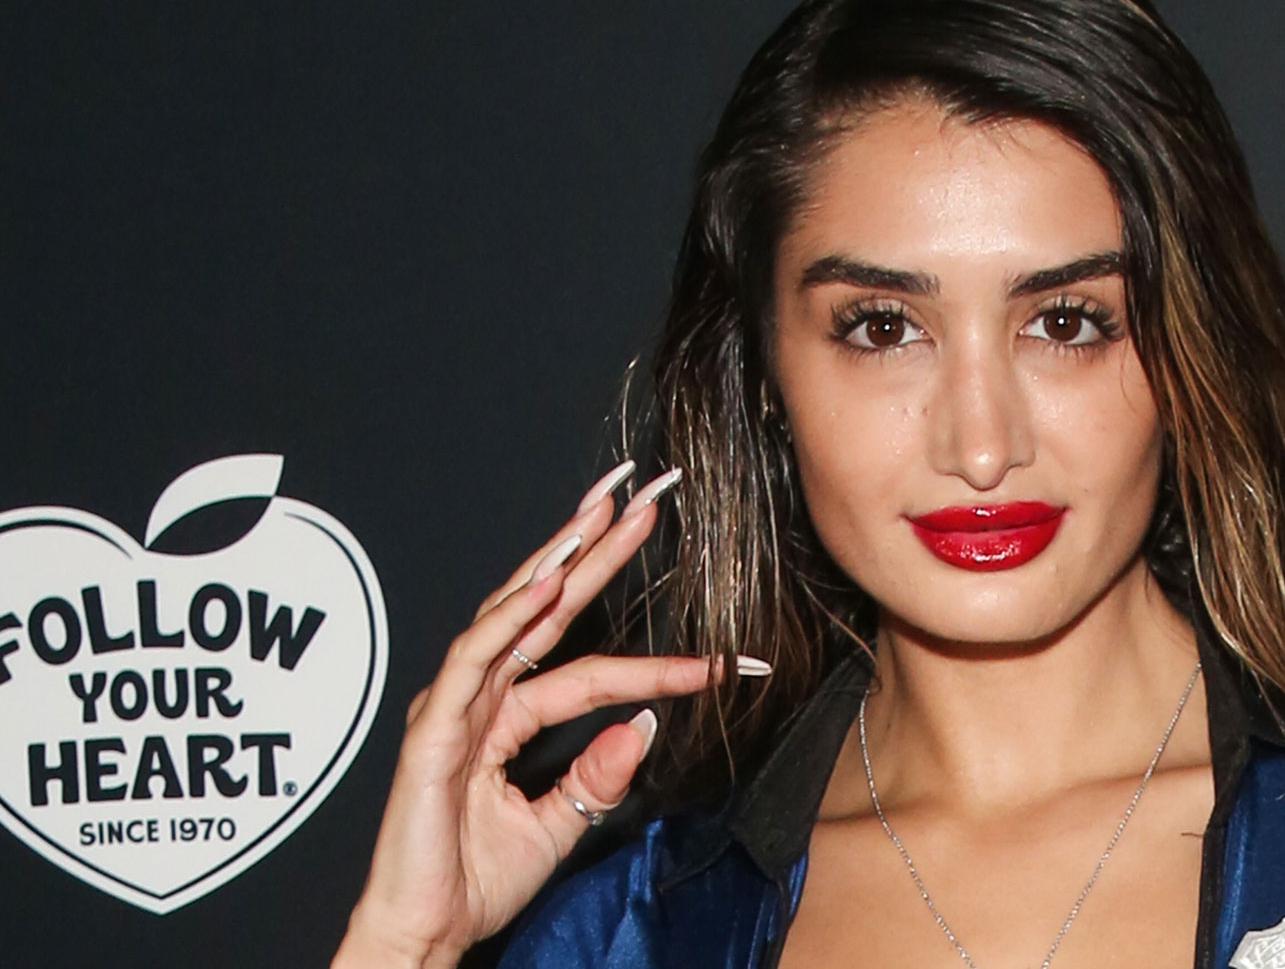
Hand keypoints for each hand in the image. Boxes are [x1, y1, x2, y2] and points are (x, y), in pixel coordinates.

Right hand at [331, 462, 763, 967]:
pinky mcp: (434, 730)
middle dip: (596, 546)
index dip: (658, 659)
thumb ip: (600, 772)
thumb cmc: (474, 883)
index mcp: (507, 716)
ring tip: (601, 516)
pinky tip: (547, 585)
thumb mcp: (563, 823)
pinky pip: (476, 662)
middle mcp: (480, 697)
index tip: (724, 655)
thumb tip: (644, 725)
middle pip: (547, 607)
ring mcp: (454, 707)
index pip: (592, 667)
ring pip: (512, 615)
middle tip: (643, 495)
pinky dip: (510, 619)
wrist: (425, 935)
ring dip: (558, 561)